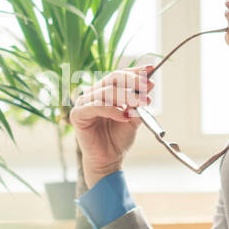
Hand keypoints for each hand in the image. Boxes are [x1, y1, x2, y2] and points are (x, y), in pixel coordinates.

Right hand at [70, 67, 152, 186]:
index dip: (135, 71)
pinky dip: (111, 110)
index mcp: (105, 91)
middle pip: (113, 78)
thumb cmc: (118, 138)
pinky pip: (95, 106)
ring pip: (106, 91)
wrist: (109, 159)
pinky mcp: (77, 114)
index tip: (151, 69)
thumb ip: (138, 103)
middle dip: (133, 81)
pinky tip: (123, 115)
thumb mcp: (133, 117)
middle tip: (147, 87)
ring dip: (126, 96)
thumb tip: (148, 85)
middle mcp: (93, 94)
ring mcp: (84, 103)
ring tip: (140, 103)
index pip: (119, 75)